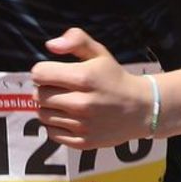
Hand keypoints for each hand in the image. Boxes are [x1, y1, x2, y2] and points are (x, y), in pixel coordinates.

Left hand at [31, 28, 151, 148]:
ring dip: (49, 108)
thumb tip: (50, 46)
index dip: (44, 71)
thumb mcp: (100, 53)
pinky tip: (70, 118)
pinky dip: (56, 126)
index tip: (54, 73)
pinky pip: (52, 133)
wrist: (141, 109)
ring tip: (65, 103)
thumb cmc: (115, 79)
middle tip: (61, 89)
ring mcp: (83, 125)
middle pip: (39, 95)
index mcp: (84, 78)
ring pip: (43, 115)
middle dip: (45, 89)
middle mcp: (82, 103)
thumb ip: (76, 40)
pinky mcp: (83, 142)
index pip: (39, 74)